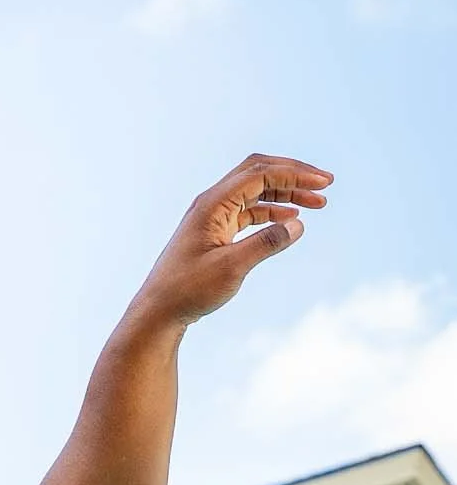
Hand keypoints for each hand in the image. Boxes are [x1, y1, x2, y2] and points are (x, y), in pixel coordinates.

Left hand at [133, 153, 332, 330]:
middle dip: (293, 175)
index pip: (260, 173)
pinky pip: (248, 211)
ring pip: (255, 192)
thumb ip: (266, 244)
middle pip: (258, 172)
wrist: (158, 312)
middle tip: (325, 184)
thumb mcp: (232, 268)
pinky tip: (290, 218)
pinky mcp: (214, 232)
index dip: (295, 174)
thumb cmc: (189, 290)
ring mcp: (212, 216)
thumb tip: (298, 225)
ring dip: (286, 194)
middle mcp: (212, 203)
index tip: (324, 183)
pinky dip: (271, 210)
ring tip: (317, 203)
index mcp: (213, 203)